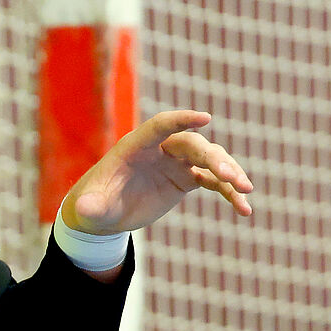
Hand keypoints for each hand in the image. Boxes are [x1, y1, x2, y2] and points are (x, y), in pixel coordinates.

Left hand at [59, 110, 252, 235]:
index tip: (206, 118)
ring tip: (246, 190)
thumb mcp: (91, 208)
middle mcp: (160, 149)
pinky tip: (244, 209)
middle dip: (214, 159)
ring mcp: (176, 163)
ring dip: (229, 172)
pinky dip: (230, 193)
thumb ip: (90, 206)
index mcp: (137, 146)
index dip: (182, 120)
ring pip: (209, 160)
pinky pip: (214, 182)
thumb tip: (85, 210)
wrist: (107, 212)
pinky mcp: (186, 179)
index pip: (161, 125)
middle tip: (231, 177)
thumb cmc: (96, 203)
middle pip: (193, 145)